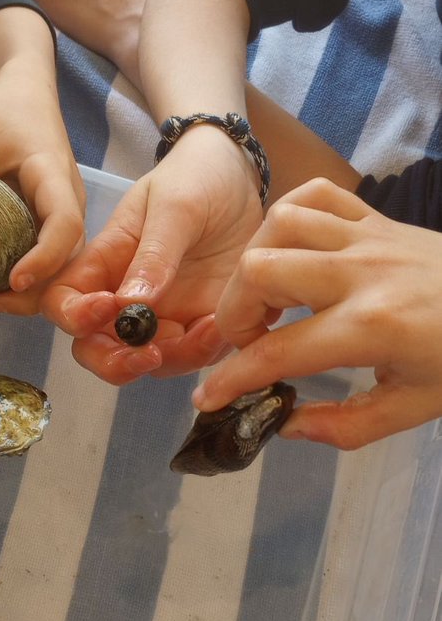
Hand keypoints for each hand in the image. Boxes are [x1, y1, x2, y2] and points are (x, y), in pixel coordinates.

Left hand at [0, 48, 85, 306]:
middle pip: (71, 256)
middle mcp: (72, 200)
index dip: (44, 257)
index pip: (64, 223)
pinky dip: (34, 279)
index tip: (12, 280)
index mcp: (55, 176)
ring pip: (67, 264)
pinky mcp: (58, 222)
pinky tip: (0, 288)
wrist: (27, 97)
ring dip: (38, 290)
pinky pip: (55, 257)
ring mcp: (69, 214)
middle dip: (41, 289)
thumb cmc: (4, 112)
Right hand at [34, 124, 261, 383]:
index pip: (64, 302)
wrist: (244, 177)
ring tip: (206, 329)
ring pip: (147, 363)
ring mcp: (164, 316)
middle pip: (96, 348)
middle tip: (148, 354)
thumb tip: (130, 305)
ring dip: (171, 359)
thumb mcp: (175, 205)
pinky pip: (194, 356)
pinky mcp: (201, 325)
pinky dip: (204, 352)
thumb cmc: (196, 177)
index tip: (106, 307)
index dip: (74, 316)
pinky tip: (220, 326)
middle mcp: (125, 298)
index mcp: (103, 264)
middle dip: (114, 363)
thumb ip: (154, 253)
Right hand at [193, 177, 441, 448]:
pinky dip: (290, 216)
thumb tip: (286, 425)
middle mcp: (361, 274)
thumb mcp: (412, 409)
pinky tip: (290, 248)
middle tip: (247, 340)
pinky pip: (317, 195)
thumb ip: (344, 426)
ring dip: (256, 260)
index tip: (208, 399)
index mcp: (371, 328)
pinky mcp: (377, 218)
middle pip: (260, 270)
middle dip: (235, 311)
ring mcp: (368, 237)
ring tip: (265, 295)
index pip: (277, 353)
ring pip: (280, 223)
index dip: (231, 379)